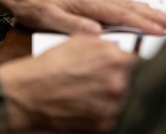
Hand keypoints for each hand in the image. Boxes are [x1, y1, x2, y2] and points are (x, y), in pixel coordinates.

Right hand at [0, 36, 137, 131]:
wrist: (28, 93)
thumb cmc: (50, 66)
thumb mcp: (79, 41)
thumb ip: (105, 44)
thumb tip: (123, 46)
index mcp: (115, 58)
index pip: (136, 60)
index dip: (127, 63)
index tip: (122, 66)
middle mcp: (117, 82)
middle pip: (130, 82)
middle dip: (117, 81)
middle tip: (98, 81)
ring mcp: (111, 106)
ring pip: (120, 101)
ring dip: (109, 98)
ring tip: (88, 93)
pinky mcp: (101, 124)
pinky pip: (109, 118)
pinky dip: (99, 113)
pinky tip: (84, 105)